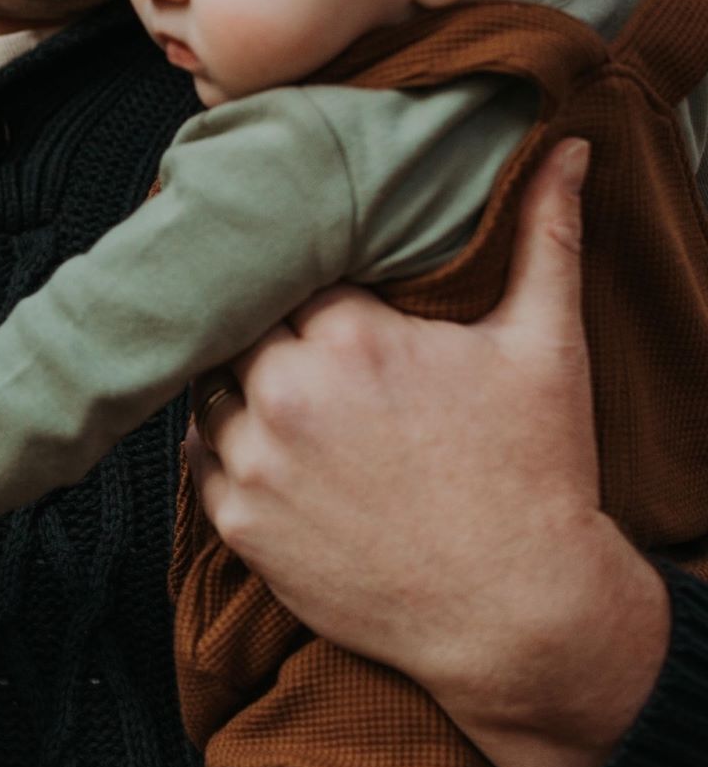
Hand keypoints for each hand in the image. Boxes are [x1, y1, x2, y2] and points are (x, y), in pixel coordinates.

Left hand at [189, 139, 669, 766]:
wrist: (521, 619)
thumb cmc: (536, 478)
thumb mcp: (547, 347)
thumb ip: (544, 235)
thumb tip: (569, 147)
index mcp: (347, 336)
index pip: (284, 268)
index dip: (299, 270)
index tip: (315, 281)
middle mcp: (283, 392)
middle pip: (236, 323)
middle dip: (262, 323)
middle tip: (292, 334)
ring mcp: (253, 462)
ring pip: (208, 386)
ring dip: (236, 383)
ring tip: (285, 391)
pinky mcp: (236, 524)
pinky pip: (198, 459)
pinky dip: (224, 448)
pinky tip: (271, 447)